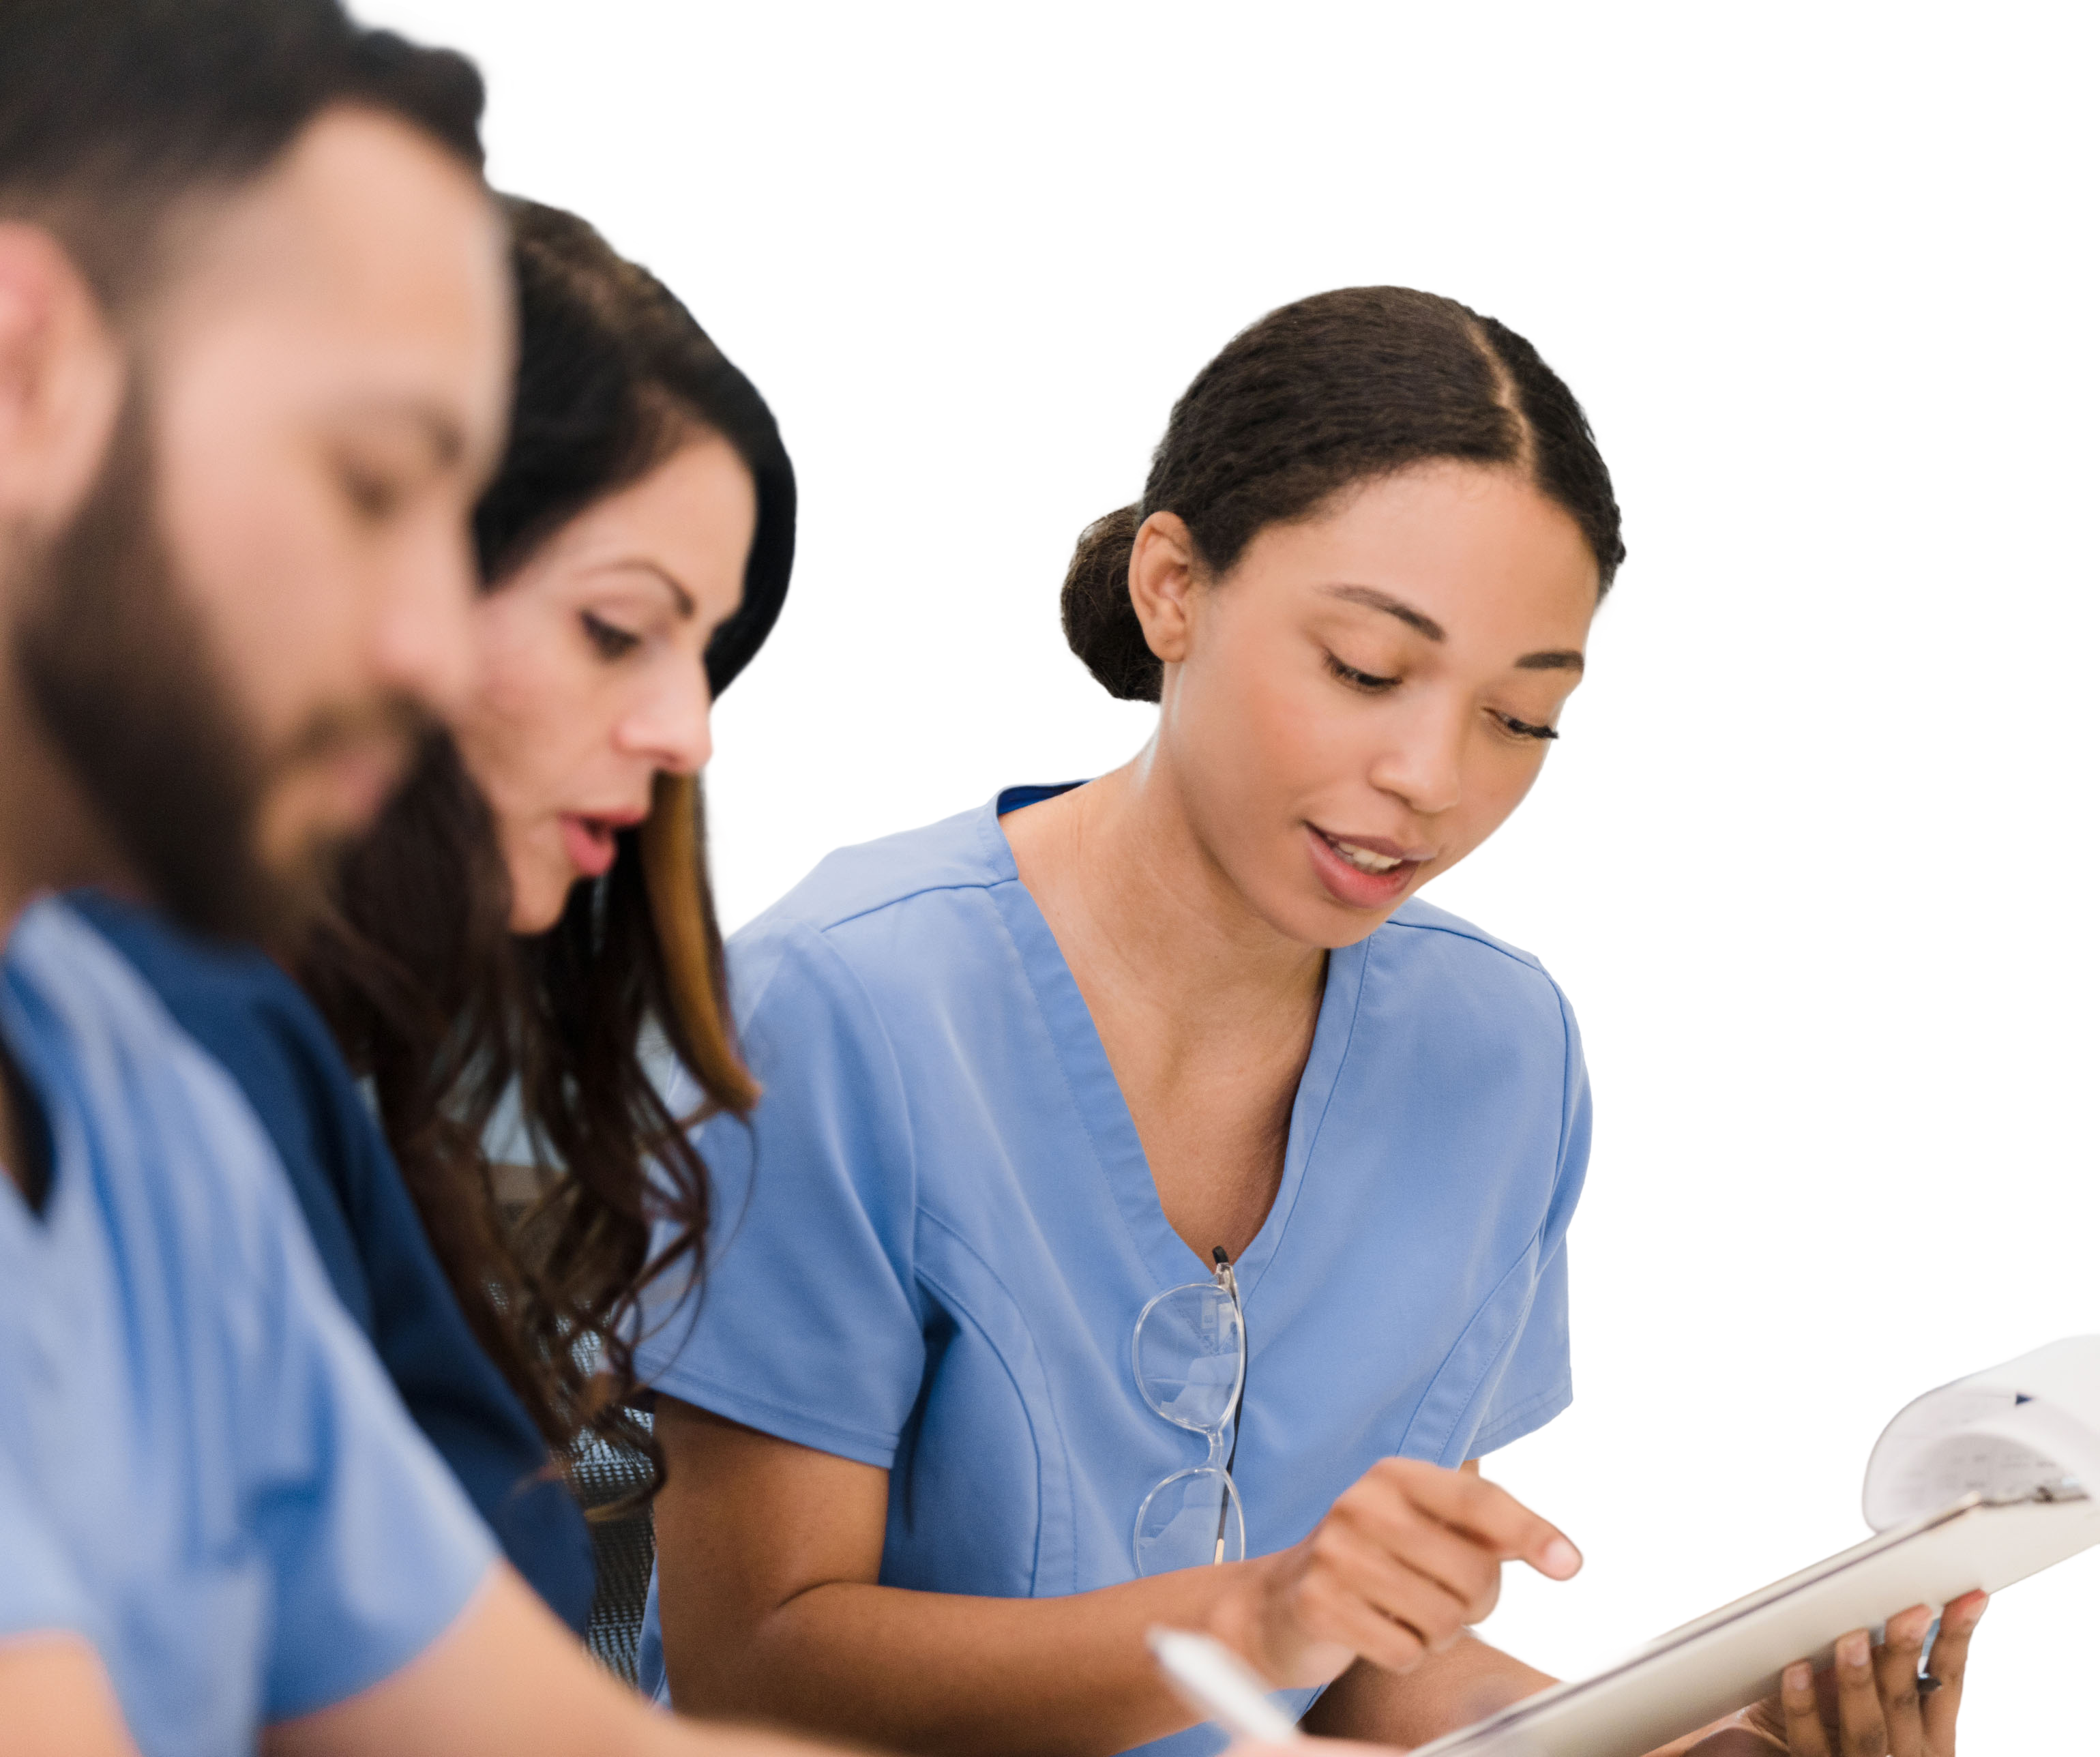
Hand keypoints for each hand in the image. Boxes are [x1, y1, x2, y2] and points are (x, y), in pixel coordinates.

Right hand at [1211, 1457, 1583, 1688]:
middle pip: (1472, 1574)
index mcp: (1395, 1476)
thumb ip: (1486, 1532)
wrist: (1277, 1603)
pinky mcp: (1319, 1605)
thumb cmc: (1371, 1564)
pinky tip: (1376, 1632)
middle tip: (1437, 1596)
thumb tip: (1559, 1555)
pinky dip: (1403, 1654)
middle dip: (1471, 1603)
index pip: (1479, 1501)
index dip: (1531, 1532)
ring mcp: (1335, 1553)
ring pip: (1443, 1620)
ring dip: (1436, 1633)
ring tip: (1403, 1613)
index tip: (1570, 1566)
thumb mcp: (1423, 1528)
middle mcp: (1362, 1504)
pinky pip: (1404, 1652)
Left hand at [1705, 1591, 1988, 1756]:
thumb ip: (1882, 1668)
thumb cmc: (1838, 1734)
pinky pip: (1810, 1743)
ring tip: (1852, 1640)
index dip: (1959, 1639)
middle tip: (1909, 1612)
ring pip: (1867, 1728)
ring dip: (1859, 1682)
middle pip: (1905, 1701)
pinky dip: (1803, 1706)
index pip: (1950, 1681)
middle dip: (1907, 1654)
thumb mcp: (1874, 1704)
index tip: (1969, 1598)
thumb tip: (1880, 1608)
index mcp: (1930, 1738)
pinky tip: (1795, 1671)